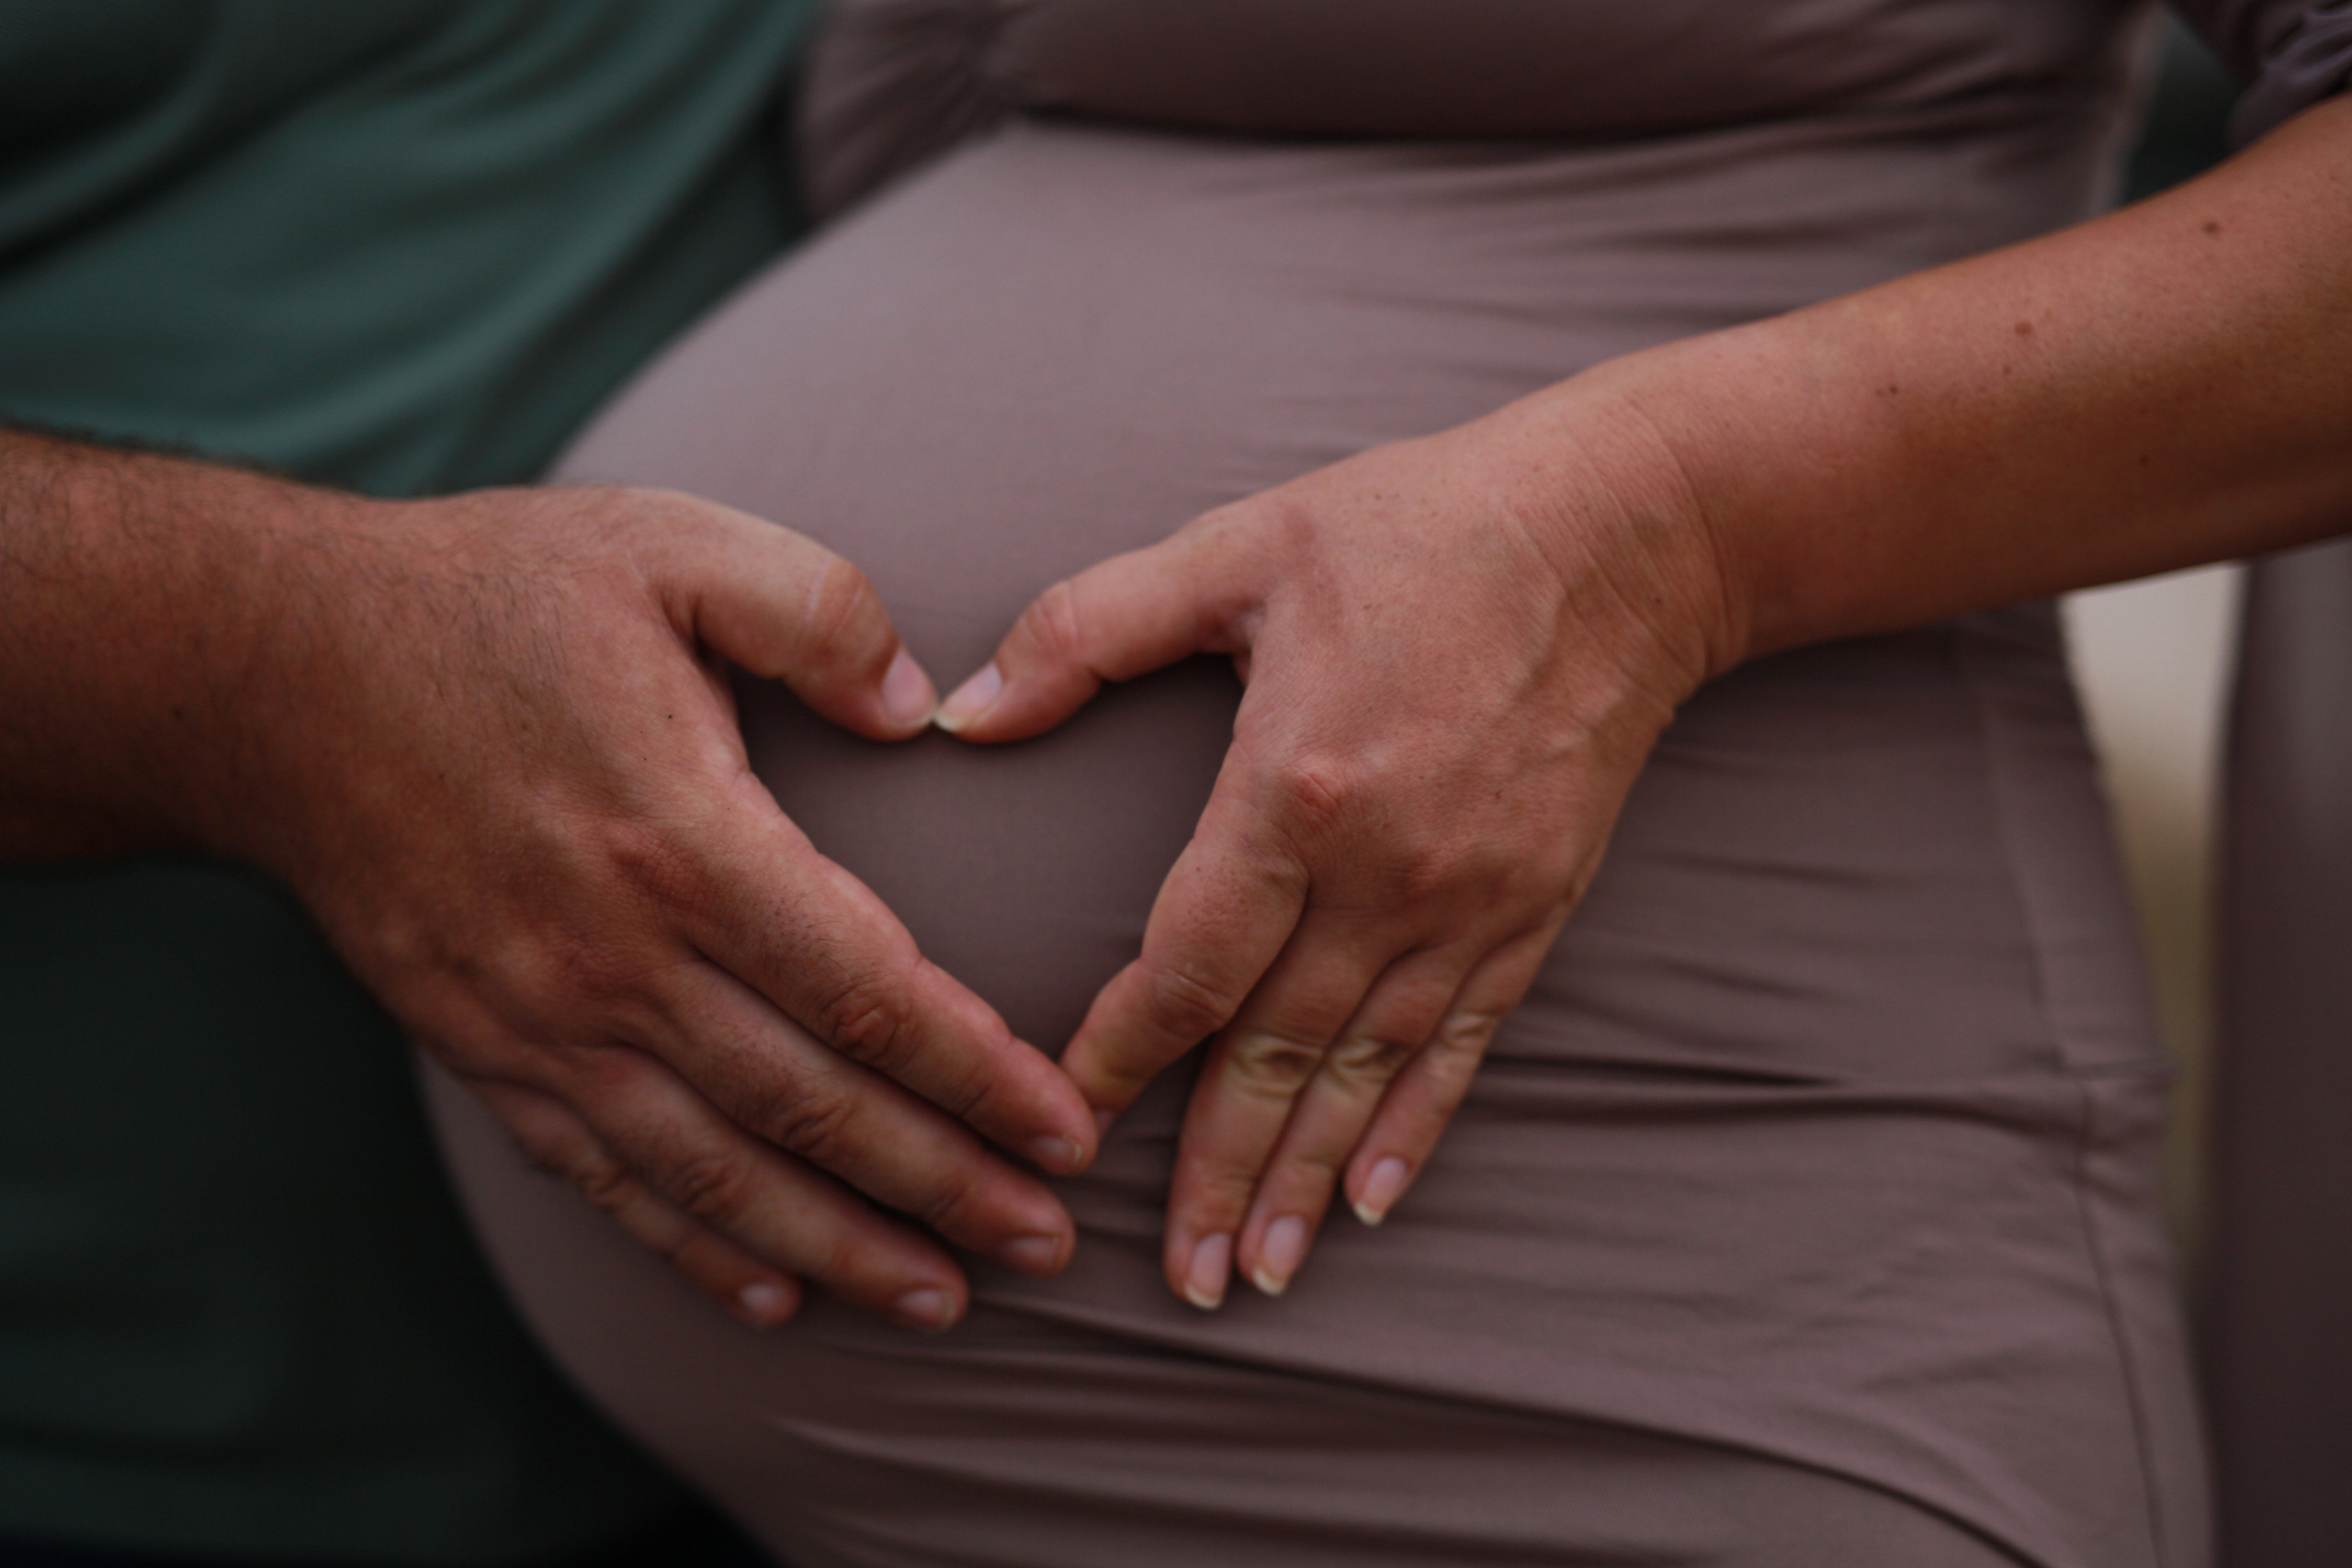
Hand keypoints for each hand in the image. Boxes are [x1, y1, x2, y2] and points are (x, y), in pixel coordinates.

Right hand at [211, 482, 1097, 1329]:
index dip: (982, 1075)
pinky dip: (697, 1248)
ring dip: (843, 1248)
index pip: (869, 992)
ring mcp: (538, 1020)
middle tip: (1051, 1245)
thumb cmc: (491, 596)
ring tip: (948, 1296)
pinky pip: (606, 1178)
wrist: (269, 670)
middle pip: (812, 1108)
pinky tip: (779, 1297)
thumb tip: (926, 714)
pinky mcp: (483, 1051)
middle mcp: (612, 955)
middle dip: (946, 1186)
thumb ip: (822, 612)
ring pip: (719, 1174)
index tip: (1072, 1129)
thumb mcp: (672, 544)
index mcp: (681, 834)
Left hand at [935, 393, 1734, 1306]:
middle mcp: (1386, 870)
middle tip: (1176, 1277)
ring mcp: (1469, 899)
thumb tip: (961, 713)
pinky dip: (1417, 1125)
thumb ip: (1086, 629)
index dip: (1120, 1055)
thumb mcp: (1237, 547)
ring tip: (1259, 1273)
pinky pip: (1463, 1041)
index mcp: (1297, 787)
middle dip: (1218, 1170)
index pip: (1187, 964)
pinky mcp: (1532, 906)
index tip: (1062, 1123)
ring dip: (1309, 1178)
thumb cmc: (1417, 526)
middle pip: (1276, 1052)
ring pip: (1366, 1071)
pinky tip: (1378, 1199)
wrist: (1623, 531)